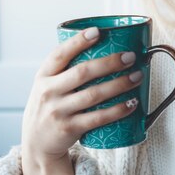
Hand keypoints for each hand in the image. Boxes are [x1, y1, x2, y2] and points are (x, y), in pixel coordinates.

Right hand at [20, 27, 141, 174]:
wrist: (36, 143)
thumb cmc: (51, 105)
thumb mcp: (49, 85)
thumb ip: (68, 70)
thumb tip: (109, 49)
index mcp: (43, 76)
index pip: (59, 55)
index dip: (78, 42)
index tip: (97, 31)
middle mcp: (48, 92)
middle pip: (82, 73)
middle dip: (109, 63)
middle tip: (130, 57)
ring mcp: (58, 111)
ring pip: (94, 95)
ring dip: (119, 84)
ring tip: (138, 76)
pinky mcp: (69, 128)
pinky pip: (98, 118)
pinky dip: (118, 110)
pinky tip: (133, 103)